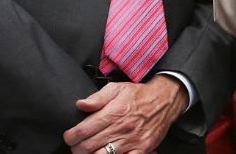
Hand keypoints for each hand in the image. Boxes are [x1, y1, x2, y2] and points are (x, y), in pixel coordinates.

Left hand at [63, 76, 186, 153]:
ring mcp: (132, 141)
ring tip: (88, 151)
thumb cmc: (139, 95)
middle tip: (76, 146)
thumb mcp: (117, 88)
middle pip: (88, 147)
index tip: (69, 137)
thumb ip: (97, 97)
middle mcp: (122, 128)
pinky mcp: (141, 150)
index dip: (71, 137)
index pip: (83, 131)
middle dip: (77, 148)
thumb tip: (80, 105)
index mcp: (114, 112)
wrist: (165, 100)